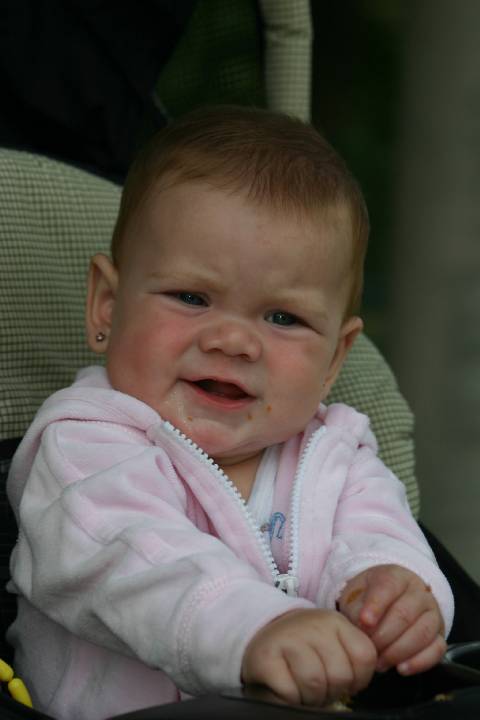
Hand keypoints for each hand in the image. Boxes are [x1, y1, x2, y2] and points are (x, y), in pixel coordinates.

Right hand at [241, 608, 376, 705]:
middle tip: (321, 686)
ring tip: (304, 688)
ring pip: (315, 685)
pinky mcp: (266, 657)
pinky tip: (287, 687)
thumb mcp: (331, 640)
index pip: (365, 656)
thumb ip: (351, 655)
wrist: (263, 634)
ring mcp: (288, 639)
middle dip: (333, 691)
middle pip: (341, 675)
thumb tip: (359, 684)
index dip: (359, 679)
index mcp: (335, 622)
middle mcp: (313, 625)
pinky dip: (291, 699)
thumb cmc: (304, 645)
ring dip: (311, 697)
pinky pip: (290, 692)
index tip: (345, 680)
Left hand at [338, 564, 445, 675]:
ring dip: (398, 651)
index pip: (388, 586)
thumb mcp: (356, 595)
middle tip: (368, 649)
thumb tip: (363, 627)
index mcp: (395, 576)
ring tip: (379, 662)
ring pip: (422, 632)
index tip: (364, 622)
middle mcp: (419, 592)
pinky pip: (437, 649)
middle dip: (383, 635)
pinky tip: (401, 668)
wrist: (387, 603)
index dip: (376, 605)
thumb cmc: (368, 599)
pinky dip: (419, 662)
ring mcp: (432, 613)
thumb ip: (356, 608)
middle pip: (404, 614)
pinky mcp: (440, 635)